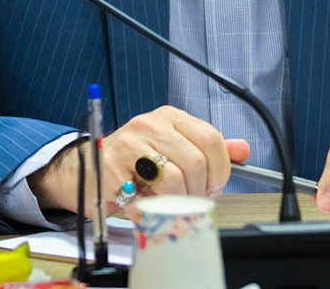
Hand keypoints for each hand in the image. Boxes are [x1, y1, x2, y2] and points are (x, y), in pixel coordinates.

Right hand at [29, 105, 249, 217]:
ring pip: (174, 180)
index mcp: (169, 117)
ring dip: (177, 204)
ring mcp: (128, 145)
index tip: (214, 187)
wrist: (87, 170)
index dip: (220, 170)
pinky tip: (146, 209)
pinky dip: (152, 213)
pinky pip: (146, 199)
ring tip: (169, 206)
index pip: (211, 138)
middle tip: (191, 202)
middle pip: (195, 162)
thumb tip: (243, 150)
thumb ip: (208, 150)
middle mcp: (149, 125)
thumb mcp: (173, 149)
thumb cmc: (134, 162)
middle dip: (199, 192)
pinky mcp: (111, 170)